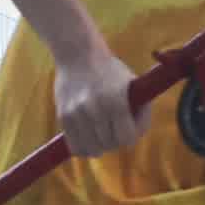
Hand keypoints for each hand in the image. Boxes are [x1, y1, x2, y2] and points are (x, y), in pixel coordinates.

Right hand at [52, 42, 144, 157]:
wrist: (78, 55)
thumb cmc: (110, 71)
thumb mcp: (131, 83)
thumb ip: (140, 108)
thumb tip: (139, 133)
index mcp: (116, 101)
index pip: (127, 138)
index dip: (131, 136)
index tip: (129, 130)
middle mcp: (96, 109)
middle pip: (111, 145)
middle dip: (116, 140)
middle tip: (114, 129)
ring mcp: (77, 114)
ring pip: (93, 150)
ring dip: (100, 146)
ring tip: (101, 134)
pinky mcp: (63, 117)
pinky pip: (75, 146)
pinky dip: (84, 148)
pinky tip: (88, 139)